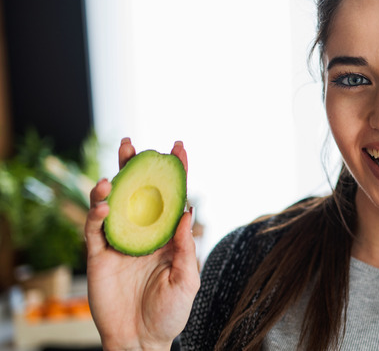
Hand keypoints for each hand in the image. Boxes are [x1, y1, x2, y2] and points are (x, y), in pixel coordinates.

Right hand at [86, 138, 199, 349]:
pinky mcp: (98, 257)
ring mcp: (119, 243)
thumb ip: (187, 247)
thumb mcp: (187, 280)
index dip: (174, 172)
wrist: (141, 341)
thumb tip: (188, 211)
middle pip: (136, 192)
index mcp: (168, 236)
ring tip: (109, 177)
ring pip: (111, 206)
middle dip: (133, 167)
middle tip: (130, 144)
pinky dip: (96, 215)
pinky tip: (103, 206)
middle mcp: (143, 233)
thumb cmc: (170, 313)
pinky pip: (94, 230)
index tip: (179, 147)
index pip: (172, 197)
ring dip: (108, 187)